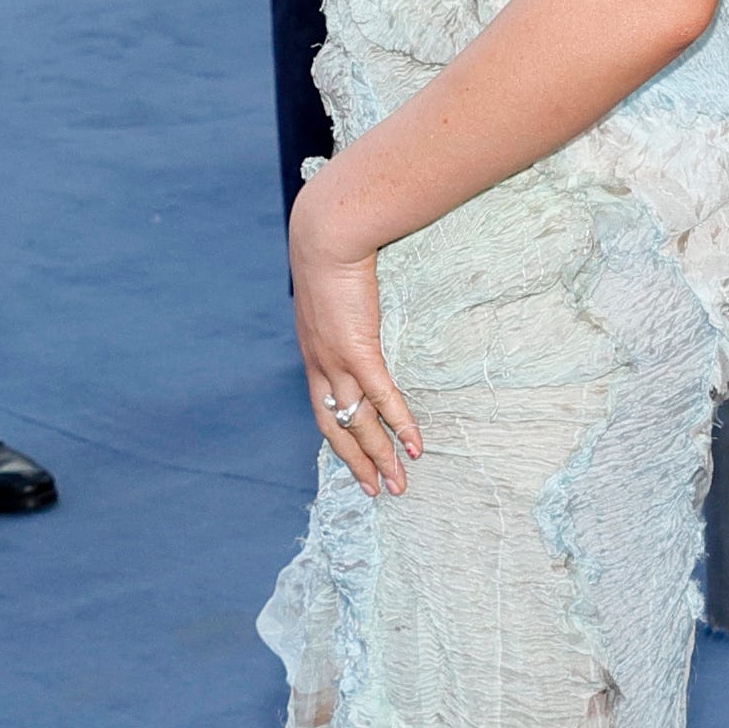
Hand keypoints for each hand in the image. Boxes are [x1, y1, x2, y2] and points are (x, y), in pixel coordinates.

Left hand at [286, 198, 421, 496]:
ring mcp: (337, 361)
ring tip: (401, 483)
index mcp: (314, 357)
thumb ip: (346, 315)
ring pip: (359, 423)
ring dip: (381, 456)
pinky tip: (414, 447)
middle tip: (381, 491)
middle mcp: (320, 367)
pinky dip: (398, 424)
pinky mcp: (358, 348)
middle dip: (360, 464)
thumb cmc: (333, 258)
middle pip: (338, 430)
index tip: (359, 466)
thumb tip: (363, 318)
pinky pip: (381, 397)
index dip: (342, 444)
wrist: (327, 236)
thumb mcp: (333, 295)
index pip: (324, 413)